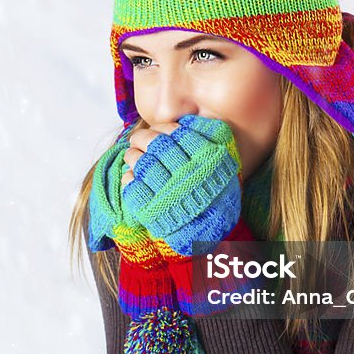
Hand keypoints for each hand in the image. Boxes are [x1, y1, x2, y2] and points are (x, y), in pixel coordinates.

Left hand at [120, 114, 242, 256]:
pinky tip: (130, 175)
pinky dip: (128, 178)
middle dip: (142, 138)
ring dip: (132, 156)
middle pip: (155, 146)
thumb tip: (186, 120)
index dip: (162, 128)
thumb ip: (211, 138)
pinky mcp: (151, 211)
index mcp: (205, 161)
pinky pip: (132, 188)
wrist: (213, 232)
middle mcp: (187, 176)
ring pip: (141, 164)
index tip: (157, 129)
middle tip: (137, 138)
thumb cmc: (217, 194)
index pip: (175, 134)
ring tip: (131, 154)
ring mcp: (168, 195)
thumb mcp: (224, 162)